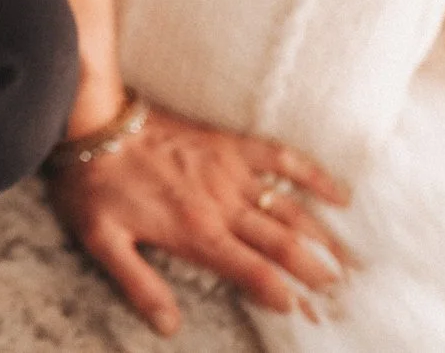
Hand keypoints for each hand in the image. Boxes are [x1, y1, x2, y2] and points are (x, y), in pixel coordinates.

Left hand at [47, 99, 352, 335]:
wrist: (93, 119)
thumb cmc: (94, 182)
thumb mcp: (103, 241)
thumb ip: (138, 284)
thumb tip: (167, 326)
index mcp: (196, 233)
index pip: (254, 273)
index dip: (282, 294)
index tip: (301, 311)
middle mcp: (222, 205)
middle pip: (283, 245)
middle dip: (316, 271)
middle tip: (340, 292)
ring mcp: (229, 172)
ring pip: (290, 208)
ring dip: (323, 236)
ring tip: (351, 260)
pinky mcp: (228, 144)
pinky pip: (280, 157)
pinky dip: (313, 175)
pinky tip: (339, 194)